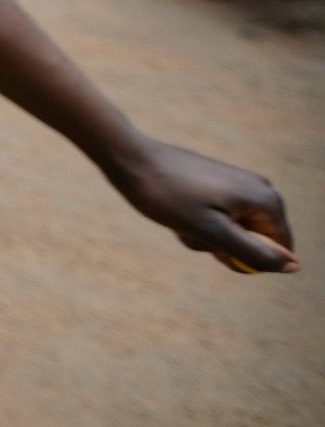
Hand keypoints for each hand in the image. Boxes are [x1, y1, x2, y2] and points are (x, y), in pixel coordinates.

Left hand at [110, 139, 296, 274]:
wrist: (131, 159)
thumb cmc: (168, 196)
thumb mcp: (210, 232)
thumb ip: (253, 252)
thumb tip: (295, 267)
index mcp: (267, 199)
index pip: (276, 251)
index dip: (243, 258)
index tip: (211, 247)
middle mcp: (261, 189)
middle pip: (251, 241)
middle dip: (220, 244)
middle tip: (191, 228)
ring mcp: (239, 185)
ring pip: (229, 232)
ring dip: (205, 235)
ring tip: (181, 218)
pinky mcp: (219, 184)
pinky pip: (215, 218)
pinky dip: (196, 222)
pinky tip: (176, 210)